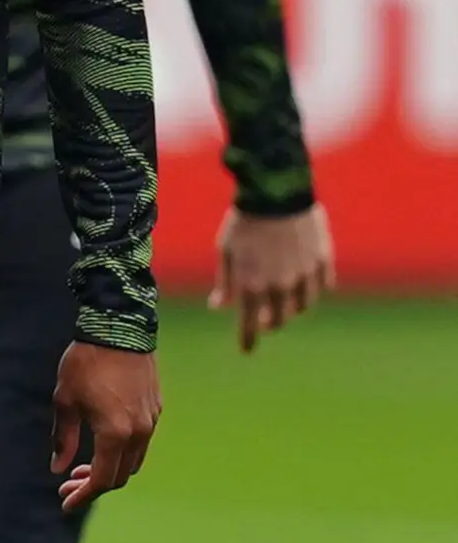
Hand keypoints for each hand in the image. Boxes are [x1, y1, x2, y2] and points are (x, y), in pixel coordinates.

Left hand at [50, 341, 159, 511]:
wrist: (119, 329)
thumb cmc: (85, 363)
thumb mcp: (65, 401)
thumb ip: (63, 438)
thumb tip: (58, 468)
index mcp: (115, 433)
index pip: (102, 479)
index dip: (83, 495)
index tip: (65, 503)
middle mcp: (139, 433)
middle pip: (119, 476)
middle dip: (92, 486)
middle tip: (67, 486)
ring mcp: (151, 422)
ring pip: (132, 462)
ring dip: (108, 470)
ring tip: (80, 469)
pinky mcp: (156, 410)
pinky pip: (140, 444)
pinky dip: (121, 453)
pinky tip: (101, 447)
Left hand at [209, 205, 334, 353]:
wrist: (276, 192)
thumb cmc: (244, 221)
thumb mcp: (226, 250)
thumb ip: (225, 282)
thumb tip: (218, 306)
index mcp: (252, 285)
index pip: (250, 324)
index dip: (248, 339)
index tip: (247, 350)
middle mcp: (280, 286)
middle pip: (279, 319)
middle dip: (270, 322)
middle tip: (264, 319)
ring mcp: (304, 275)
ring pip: (303, 306)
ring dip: (292, 308)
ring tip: (283, 299)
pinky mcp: (323, 261)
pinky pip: (322, 286)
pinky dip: (313, 289)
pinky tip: (306, 284)